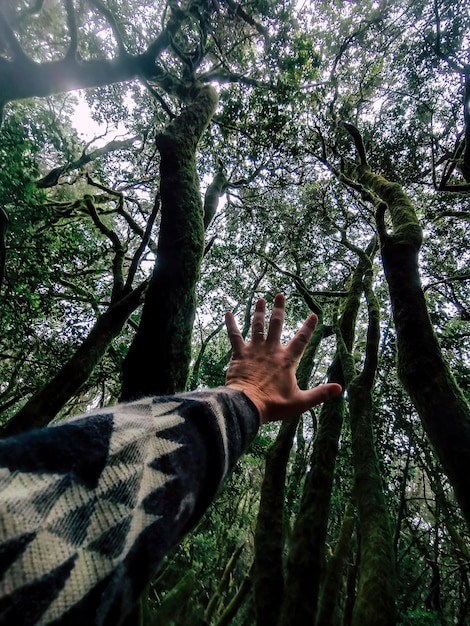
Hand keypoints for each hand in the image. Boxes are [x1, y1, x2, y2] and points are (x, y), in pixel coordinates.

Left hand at [225, 294, 341, 423]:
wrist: (247, 405)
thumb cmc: (274, 404)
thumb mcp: (301, 402)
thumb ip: (320, 393)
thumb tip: (340, 388)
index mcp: (287, 360)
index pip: (301, 340)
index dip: (308, 327)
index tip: (313, 314)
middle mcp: (271, 350)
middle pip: (276, 325)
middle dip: (279, 309)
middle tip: (279, 295)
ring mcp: (254, 350)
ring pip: (257, 326)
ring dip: (259, 312)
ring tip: (260, 300)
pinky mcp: (239, 354)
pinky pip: (234, 335)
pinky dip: (231, 324)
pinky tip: (227, 314)